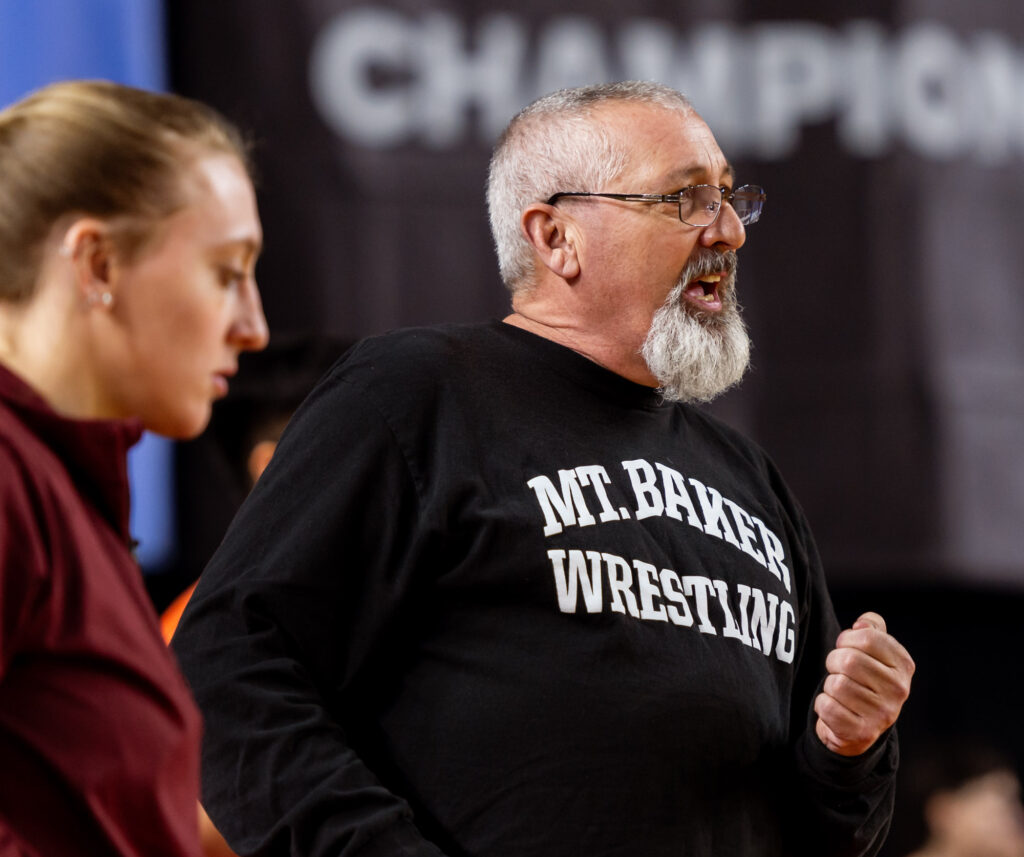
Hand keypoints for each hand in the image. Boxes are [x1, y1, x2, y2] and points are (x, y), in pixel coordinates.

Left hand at [814, 612, 913, 756]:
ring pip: (836, 684)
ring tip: (840, 691)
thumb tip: (863, 624)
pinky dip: (823, 704)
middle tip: (838, 670)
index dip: (846, 639)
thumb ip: (871, 629)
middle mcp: (899, 690)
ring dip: (829, 685)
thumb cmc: (863, 679)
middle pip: (849, 660)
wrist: (860, 726)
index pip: (868, 637)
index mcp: (903, 665)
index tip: (845, 647)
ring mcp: (882, 714)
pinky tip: (836, 708)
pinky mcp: (862, 733)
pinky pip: (826, 706)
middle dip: (834, 662)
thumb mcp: (873, 652)